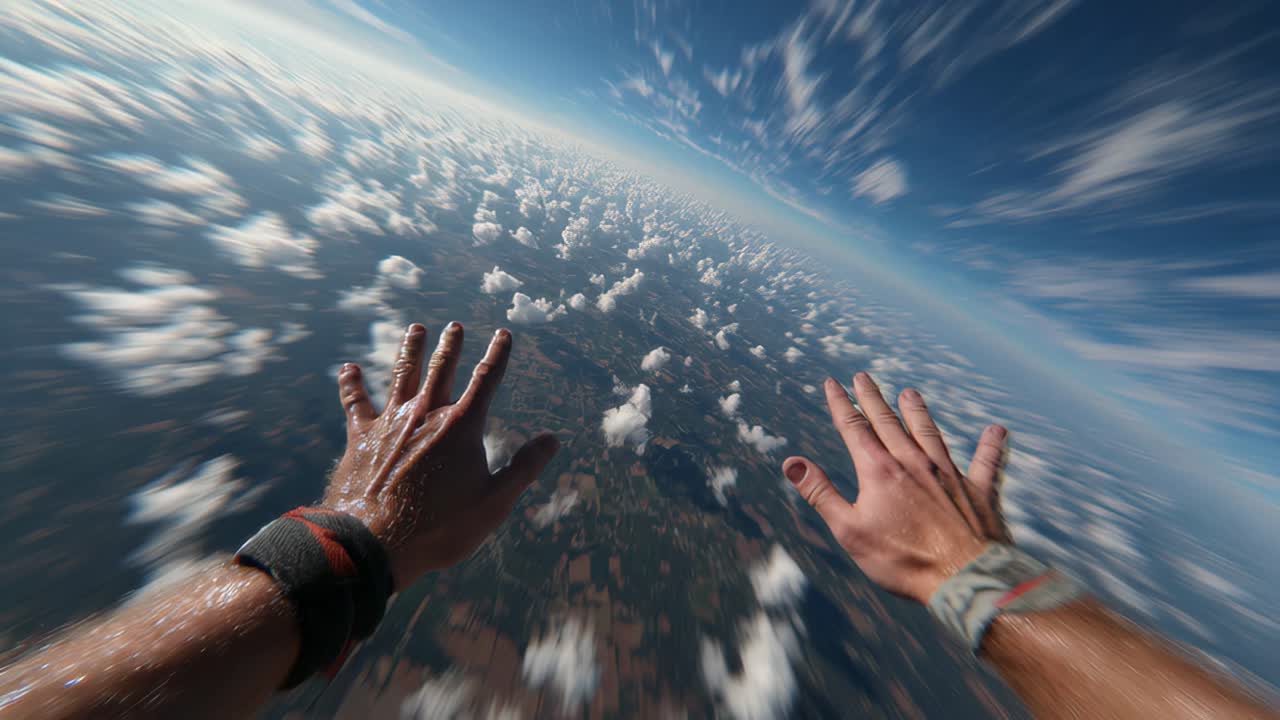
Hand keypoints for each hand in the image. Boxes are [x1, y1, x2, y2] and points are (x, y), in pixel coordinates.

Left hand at [321, 322, 558, 589]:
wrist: (376, 541)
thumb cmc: (440, 528)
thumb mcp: (494, 503)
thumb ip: (524, 468)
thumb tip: (552, 439)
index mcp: (461, 427)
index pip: (486, 380)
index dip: (498, 355)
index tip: (503, 334)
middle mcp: (426, 414)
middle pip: (442, 369)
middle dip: (451, 346)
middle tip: (455, 327)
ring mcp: (390, 422)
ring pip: (402, 374)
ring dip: (410, 349)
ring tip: (416, 329)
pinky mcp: (360, 436)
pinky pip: (355, 401)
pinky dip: (352, 384)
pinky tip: (349, 367)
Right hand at [782, 373, 1009, 603]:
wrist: (963, 577)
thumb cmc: (902, 560)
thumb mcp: (850, 530)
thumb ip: (820, 493)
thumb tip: (791, 463)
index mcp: (879, 471)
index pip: (854, 428)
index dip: (840, 404)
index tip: (832, 384)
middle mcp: (914, 463)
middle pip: (888, 421)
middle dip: (872, 398)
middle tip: (862, 377)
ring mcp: (948, 473)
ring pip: (929, 432)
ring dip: (917, 412)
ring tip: (909, 393)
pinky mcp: (979, 491)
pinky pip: (987, 462)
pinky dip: (990, 446)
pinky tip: (996, 431)